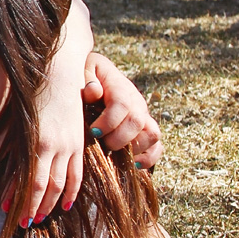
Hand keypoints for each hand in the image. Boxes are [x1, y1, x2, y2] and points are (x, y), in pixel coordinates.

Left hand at [0, 90, 84, 224]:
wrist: (59, 75)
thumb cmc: (30, 95)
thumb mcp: (12, 118)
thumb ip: (1, 142)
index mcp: (34, 142)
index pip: (29, 180)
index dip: (22, 200)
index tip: (13, 215)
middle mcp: (53, 147)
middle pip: (45, 186)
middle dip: (34, 207)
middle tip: (25, 224)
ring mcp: (69, 146)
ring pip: (62, 183)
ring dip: (51, 204)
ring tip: (40, 218)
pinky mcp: (78, 143)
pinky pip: (77, 173)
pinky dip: (72, 191)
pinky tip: (67, 205)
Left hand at [84, 53, 162, 168]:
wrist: (92, 76)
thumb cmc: (83, 76)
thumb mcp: (82, 72)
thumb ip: (86, 79)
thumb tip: (93, 91)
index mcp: (119, 86)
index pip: (122, 104)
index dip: (109, 121)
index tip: (93, 132)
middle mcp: (135, 102)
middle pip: (137, 122)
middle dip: (118, 138)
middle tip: (100, 142)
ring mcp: (143, 116)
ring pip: (152, 134)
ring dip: (134, 148)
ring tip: (114, 153)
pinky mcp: (144, 129)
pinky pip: (156, 145)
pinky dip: (150, 157)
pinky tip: (135, 165)